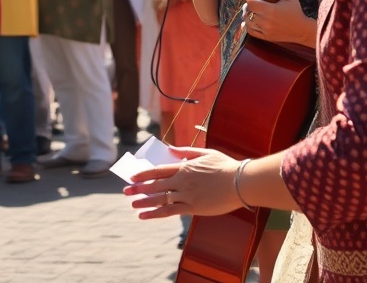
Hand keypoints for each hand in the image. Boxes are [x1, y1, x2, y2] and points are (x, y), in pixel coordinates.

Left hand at [123, 146, 241, 218]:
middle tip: (126, 191)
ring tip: (132, 204)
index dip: (144, 174)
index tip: (132, 176)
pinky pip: (169, 211)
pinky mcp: (193, 208)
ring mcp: (186, 195)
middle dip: (138, 188)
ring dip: (144, 202)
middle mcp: (182, 180)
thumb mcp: (206, 153)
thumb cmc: (226, 166)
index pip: (158, 170)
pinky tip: (143, 216)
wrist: (241, 182)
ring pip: (159, 199)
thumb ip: (187, 152)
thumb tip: (172, 150)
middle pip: (155, 185)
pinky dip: (155, 213)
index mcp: (184, 167)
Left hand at [241, 0, 313, 45]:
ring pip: (247, 21)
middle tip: (251, 2)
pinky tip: (249, 21)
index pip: (251, 3)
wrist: (302, 31)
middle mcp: (266, 20)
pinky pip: (250, 32)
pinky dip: (247, 26)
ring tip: (250, 11)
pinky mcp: (265, 37)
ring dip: (247, 15)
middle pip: (248, 11)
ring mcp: (265, 30)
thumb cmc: (296, 12)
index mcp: (270, 10)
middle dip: (248, 5)